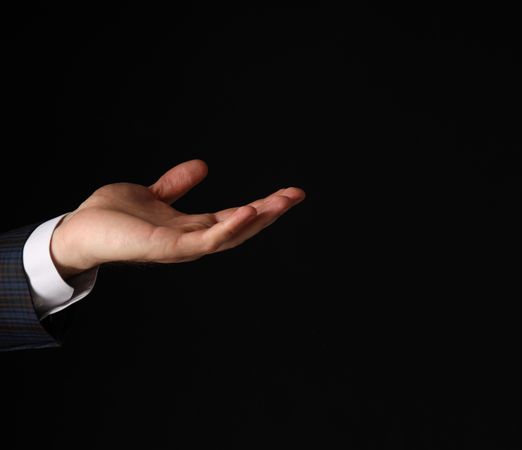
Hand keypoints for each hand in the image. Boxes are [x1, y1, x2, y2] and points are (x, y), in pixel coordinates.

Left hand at [50, 160, 304, 278]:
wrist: (77, 230)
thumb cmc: (110, 217)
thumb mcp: (153, 194)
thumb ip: (176, 184)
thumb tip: (203, 165)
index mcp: (191, 227)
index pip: (235, 217)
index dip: (261, 206)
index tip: (287, 192)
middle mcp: (193, 239)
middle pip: (241, 227)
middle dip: (270, 212)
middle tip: (297, 194)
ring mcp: (183, 246)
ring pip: (231, 235)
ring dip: (260, 219)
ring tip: (283, 200)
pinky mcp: (169, 247)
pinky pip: (206, 240)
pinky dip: (229, 228)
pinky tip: (247, 211)